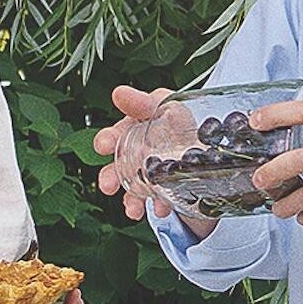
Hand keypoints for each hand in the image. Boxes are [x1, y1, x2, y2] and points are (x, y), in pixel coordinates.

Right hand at [92, 85, 176, 220]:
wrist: (197, 138)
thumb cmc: (174, 117)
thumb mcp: (162, 104)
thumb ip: (141, 102)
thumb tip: (118, 93)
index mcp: (129, 133)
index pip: (111, 137)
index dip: (106, 141)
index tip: (104, 146)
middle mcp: (133, 155)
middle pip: (116, 168)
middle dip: (110, 177)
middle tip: (108, 186)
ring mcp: (146, 174)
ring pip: (133, 189)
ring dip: (131, 201)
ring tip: (133, 210)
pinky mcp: (162, 189)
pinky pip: (157, 200)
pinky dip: (159, 205)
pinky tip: (162, 208)